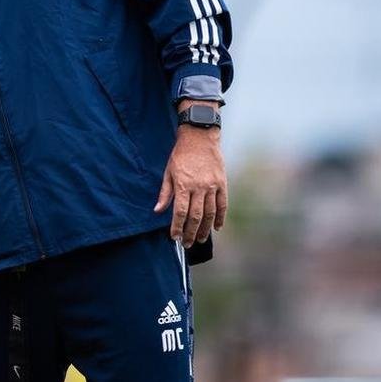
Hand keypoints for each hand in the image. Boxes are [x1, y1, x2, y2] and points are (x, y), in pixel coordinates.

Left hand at [154, 108, 227, 247]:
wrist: (200, 137)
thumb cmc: (181, 155)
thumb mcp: (168, 172)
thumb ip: (165, 193)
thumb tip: (157, 211)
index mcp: (183, 184)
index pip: (180, 212)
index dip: (177, 227)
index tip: (174, 237)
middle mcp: (199, 187)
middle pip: (196, 216)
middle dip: (191, 232)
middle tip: (187, 243)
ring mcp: (212, 186)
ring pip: (210, 213)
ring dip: (205, 229)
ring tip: (201, 239)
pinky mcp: (222, 183)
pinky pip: (223, 204)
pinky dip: (220, 218)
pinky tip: (216, 228)